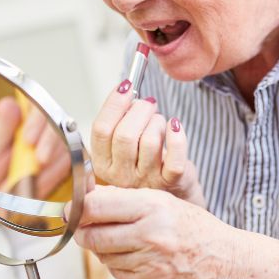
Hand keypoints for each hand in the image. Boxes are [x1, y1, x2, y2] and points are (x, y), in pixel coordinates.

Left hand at [0, 96, 71, 197]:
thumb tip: (8, 105)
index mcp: (18, 124)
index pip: (37, 107)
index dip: (37, 120)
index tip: (28, 139)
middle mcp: (39, 134)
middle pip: (58, 124)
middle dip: (51, 143)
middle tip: (40, 161)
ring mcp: (53, 152)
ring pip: (70, 146)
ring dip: (55, 165)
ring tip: (37, 183)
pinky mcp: (63, 171)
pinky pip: (77, 168)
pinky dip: (73, 177)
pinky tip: (58, 186)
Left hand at [73, 185, 235, 278]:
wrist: (220, 261)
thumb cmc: (190, 226)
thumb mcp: (161, 201)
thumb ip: (123, 199)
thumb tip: (86, 197)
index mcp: (152, 208)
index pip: (97, 207)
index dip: (77, 209)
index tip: (71, 209)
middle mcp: (149, 236)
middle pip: (93, 237)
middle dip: (83, 232)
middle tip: (83, 227)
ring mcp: (148, 264)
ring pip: (102, 257)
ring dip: (101, 248)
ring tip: (117, 239)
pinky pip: (116, 273)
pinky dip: (116, 263)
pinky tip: (131, 255)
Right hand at [90, 82, 204, 206]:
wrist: (171, 191)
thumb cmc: (145, 162)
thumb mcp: (122, 146)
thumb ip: (118, 121)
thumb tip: (125, 90)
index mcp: (103, 164)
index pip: (100, 129)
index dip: (114, 103)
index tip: (126, 87)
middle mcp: (121, 176)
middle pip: (124, 135)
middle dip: (139, 110)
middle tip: (148, 104)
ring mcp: (146, 181)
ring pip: (149, 141)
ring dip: (157, 122)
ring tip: (159, 122)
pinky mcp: (170, 183)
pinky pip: (175, 158)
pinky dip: (177, 137)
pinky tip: (175, 126)